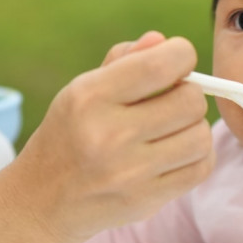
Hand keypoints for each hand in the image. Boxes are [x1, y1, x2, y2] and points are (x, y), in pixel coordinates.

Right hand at [5, 32, 214, 242]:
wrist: (42, 201)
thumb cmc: (69, 135)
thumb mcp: (82, 90)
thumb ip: (123, 61)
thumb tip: (162, 41)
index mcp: (90, 97)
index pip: (161, 64)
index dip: (181, 55)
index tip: (174, 64)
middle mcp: (109, 135)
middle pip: (190, 101)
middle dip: (188, 95)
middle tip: (170, 102)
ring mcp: (129, 172)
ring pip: (201, 136)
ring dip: (193, 128)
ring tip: (172, 130)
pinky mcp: (145, 200)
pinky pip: (201, 168)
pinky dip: (197, 156)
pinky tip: (176, 152)